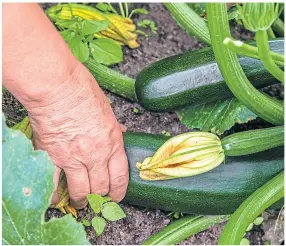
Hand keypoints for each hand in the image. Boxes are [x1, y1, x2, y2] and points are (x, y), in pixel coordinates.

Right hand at [27, 63, 128, 208]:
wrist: (57, 86)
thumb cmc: (82, 91)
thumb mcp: (107, 109)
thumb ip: (113, 126)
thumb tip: (121, 132)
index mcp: (112, 142)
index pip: (119, 176)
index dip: (118, 191)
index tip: (116, 196)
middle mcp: (96, 154)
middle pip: (101, 187)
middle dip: (100, 196)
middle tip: (98, 197)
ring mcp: (74, 158)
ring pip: (81, 190)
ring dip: (82, 199)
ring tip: (81, 201)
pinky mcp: (52, 157)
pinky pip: (54, 185)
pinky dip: (55, 195)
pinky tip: (57, 198)